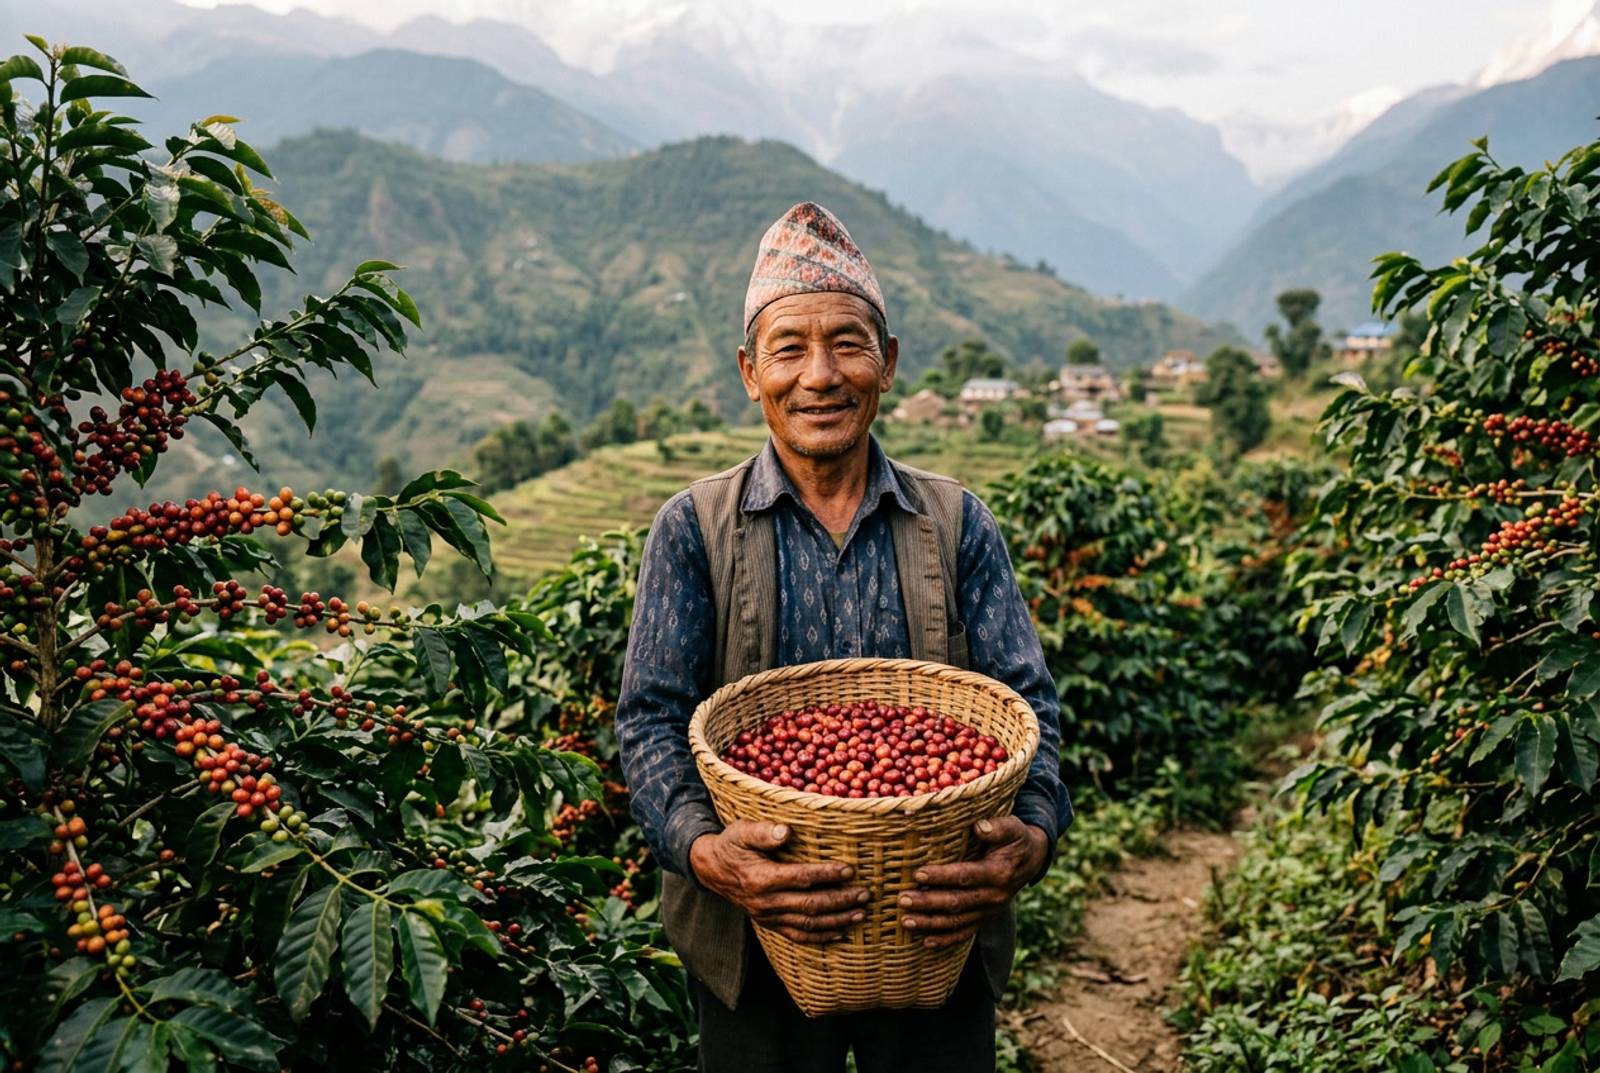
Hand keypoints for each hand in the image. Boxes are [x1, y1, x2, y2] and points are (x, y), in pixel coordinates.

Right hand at [688, 821, 867, 944]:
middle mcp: (765, 903)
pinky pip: (797, 936)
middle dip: (840, 901)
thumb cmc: (731, 845)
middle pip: (809, 905)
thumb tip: (786, 831)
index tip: (849, 870)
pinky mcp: (770, 924)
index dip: (826, 875)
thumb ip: (762, 832)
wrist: (711, 870)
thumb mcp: (741, 831)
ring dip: (836, 921)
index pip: (800, 878)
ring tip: (860, 914)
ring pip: (807, 924)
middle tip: (865, 894)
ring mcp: (768, 917)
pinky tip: (840, 934)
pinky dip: (820, 937)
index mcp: (761, 879)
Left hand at [897, 817, 1049, 948]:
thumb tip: (979, 826)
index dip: (942, 876)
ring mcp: (989, 911)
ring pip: (957, 922)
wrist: (1032, 861)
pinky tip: (926, 942)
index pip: (965, 876)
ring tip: (905, 921)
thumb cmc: (1015, 839)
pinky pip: (965, 933)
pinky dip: (945, 940)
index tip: (918, 874)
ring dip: (930, 923)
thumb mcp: (1013, 828)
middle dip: (927, 903)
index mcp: (998, 873)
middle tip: (902, 899)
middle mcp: (993, 896)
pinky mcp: (984, 918)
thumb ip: (998, 827)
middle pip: (956, 903)